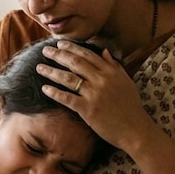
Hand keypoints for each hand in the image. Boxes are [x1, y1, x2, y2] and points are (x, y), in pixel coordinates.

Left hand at [38, 41, 152, 150]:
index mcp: (111, 72)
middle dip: (58, 55)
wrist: (135, 129)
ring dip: (51, 71)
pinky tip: (44, 88)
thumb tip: (105, 51)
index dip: (72, 48)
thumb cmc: (131, 107)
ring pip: (68, 78)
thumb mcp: (127, 82)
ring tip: (39, 67)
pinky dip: (54, 92)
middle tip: (45, 50)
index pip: (88, 55)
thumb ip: (115, 66)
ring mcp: (94, 94)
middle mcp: (102, 80)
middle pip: (75, 63)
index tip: (60, 43)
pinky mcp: (87, 109)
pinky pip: (67, 98)